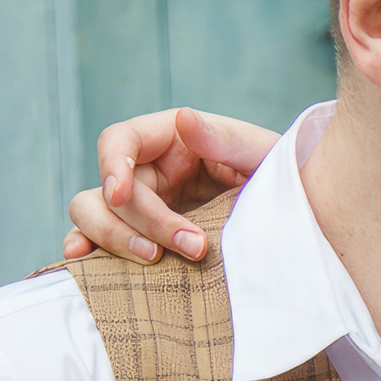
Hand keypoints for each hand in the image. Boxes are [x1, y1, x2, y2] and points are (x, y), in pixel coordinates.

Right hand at [63, 107, 278, 262]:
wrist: (296, 219)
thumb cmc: (281, 178)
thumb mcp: (263, 155)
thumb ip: (226, 138)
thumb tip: (184, 118)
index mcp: (171, 140)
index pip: (120, 141)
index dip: (112, 166)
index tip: (121, 194)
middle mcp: (149, 171)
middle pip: (109, 190)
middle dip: (141, 221)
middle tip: (192, 247)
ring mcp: (143, 206)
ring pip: (94, 215)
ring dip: (114, 239)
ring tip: (154, 261)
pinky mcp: (144, 237)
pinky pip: (102, 243)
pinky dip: (90, 252)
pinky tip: (85, 262)